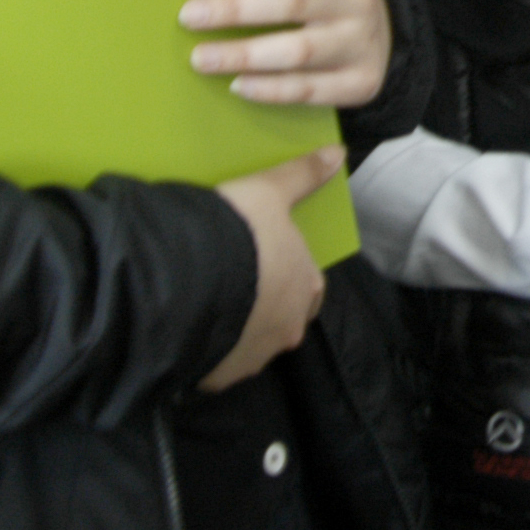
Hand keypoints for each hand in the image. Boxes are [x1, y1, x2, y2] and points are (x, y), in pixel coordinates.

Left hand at [181, 0, 393, 106]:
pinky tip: (238, 85)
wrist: (383, 30)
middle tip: (189, 16)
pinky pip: (308, 90)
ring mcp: (361, 40)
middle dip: (235, 9)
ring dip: (243, 55)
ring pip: (298, 51)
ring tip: (201, 58)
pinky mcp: (361, 80)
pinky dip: (269, 89)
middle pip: (292, 1)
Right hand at [200, 143, 345, 389]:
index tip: (265, 264)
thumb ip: (302, 175)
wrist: (189, 281)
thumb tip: (340, 152)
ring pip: (250, 343)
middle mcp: (289, 328)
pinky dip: (208, 347)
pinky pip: (217, 363)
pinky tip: (189, 327)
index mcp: (305, 287)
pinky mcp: (221, 377)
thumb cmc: (239, 234)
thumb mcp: (269, 193)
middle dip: (265, 306)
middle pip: (282, 319)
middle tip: (234, 283)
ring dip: (236, 328)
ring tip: (207, 304)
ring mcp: (255, 357)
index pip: (308, 286)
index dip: (288, 274)